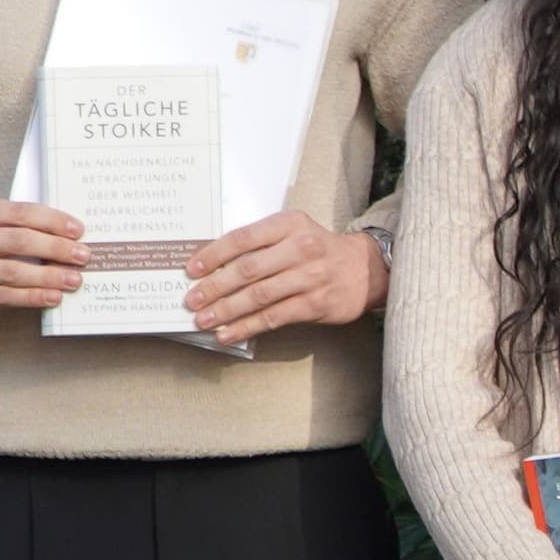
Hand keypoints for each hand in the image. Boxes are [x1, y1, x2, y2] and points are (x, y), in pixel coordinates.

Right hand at [0, 197, 83, 318]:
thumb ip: (16, 222)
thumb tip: (67, 235)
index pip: (20, 213)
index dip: (53, 221)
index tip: (78, 230)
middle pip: (19, 242)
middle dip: (56, 249)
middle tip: (83, 255)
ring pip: (13, 272)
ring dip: (49, 277)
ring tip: (75, 279)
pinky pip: (4, 296)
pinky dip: (32, 297)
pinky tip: (53, 297)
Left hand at [186, 210, 384, 344]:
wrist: (367, 269)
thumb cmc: (319, 250)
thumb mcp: (293, 232)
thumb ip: (260, 244)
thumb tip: (214, 268)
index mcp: (289, 225)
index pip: (243, 239)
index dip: (213, 255)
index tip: (192, 270)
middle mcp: (301, 248)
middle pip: (248, 269)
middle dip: (214, 287)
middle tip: (192, 300)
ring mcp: (311, 277)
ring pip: (259, 296)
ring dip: (227, 310)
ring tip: (204, 320)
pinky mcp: (316, 303)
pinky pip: (274, 317)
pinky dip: (248, 327)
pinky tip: (229, 334)